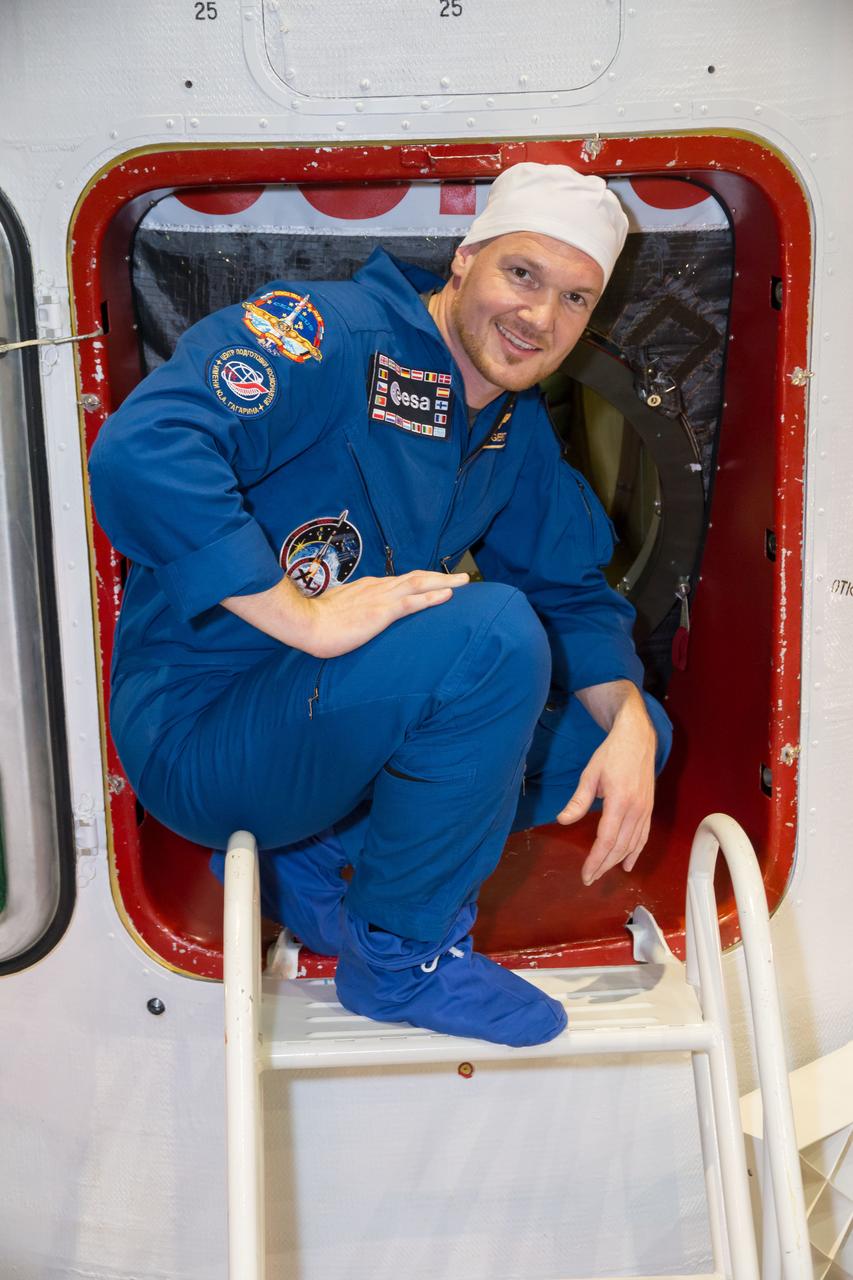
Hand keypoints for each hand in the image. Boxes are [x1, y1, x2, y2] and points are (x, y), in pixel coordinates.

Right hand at [306, 570, 469, 656]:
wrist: (303, 623)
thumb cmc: (314, 622)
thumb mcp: (336, 613)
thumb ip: (350, 613)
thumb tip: (354, 619)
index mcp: (367, 588)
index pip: (400, 582)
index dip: (422, 581)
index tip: (437, 581)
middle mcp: (377, 588)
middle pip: (416, 578)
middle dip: (441, 576)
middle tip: (463, 577)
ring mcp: (380, 598)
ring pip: (419, 585)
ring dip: (444, 582)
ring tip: (464, 582)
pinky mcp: (381, 612)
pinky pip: (413, 602)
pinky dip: (432, 597)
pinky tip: (448, 595)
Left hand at [556, 687, 656, 884]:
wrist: (637, 738)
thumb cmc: (611, 754)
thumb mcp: (590, 774)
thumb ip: (578, 801)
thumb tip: (563, 820)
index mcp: (620, 801)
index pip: (607, 840)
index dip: (596, 860)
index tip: (586, 875)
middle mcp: (636, 809)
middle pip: (620, 847)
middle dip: (604, 865)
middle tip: (590, 878)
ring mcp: (645, 810)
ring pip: (633, 844)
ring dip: (617, 861)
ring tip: (603, 872)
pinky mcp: (649, 808)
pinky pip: (644, 836)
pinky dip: (636, 852)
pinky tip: (627, 864)